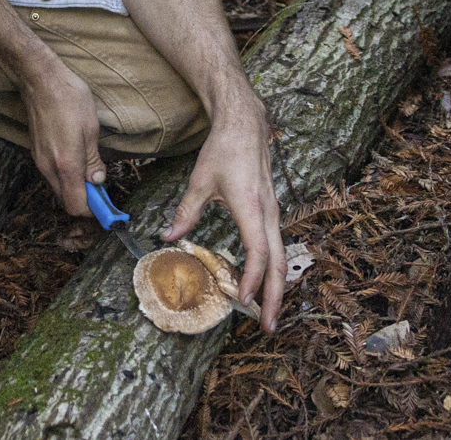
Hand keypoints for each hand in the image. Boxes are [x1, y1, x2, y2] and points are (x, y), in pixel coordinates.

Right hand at [19, 55, 106, 215]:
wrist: (40, 81)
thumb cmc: (69, 99)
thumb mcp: (90, 129)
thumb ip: (93, 160)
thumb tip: (97, 181)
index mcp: (66, 164)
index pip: (76, 205)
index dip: (93, 210)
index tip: (106, 204)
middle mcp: (49, 168)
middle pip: (66, 200)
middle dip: (84, 199)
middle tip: (100, 185)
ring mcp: (39, 161)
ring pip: (58, 188)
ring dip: (74, 187)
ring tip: (89, 169)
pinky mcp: (35, 153)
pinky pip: (51, 175)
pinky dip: (65, 176)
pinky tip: (75, 158)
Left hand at [162, 95, 283, 330]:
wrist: (246, 125)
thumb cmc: (224, 150)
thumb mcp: (199, 181)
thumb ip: (185, 212)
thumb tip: (168, 238)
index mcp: (251, 207)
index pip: (259, 252)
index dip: (253, 279)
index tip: (245, 300)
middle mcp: (269, 212)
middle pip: (279, 263)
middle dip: (275, 296)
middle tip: (267, 325)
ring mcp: (274, 212)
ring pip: (282, 256)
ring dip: (277, 286)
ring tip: (267, 312)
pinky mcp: (272, 210)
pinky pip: (277, 245)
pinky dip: (273, 269)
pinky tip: (262, 282)